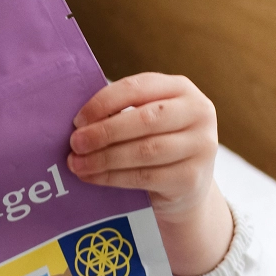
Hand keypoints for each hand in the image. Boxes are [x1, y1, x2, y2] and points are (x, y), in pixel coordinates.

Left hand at [68, 73, 232, 275]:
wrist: (186, 188)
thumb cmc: (157, 147)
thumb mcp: (147, 122)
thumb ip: (122, 113)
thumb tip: (79, 124)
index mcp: (182, 88)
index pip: (138, 87)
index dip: (104, 102)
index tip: (78, 120)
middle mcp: (198, 112)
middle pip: (144, 119)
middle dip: (103, 132)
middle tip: (74, 144)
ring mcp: (200, 146)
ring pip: (144, 150)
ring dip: (104, 158)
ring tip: (78, 164)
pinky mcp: (191, 177)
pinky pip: (145, 177)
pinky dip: (113, 178)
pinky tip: (93, 178)